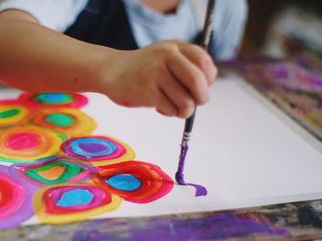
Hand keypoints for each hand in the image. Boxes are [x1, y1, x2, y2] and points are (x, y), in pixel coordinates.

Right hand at [99, 40, 217, 117]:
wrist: (111, 70)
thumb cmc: (145, 69)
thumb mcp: (167, 58)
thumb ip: (189, 67)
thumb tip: (206, 91)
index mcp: (175, 47)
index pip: (204, 62)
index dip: (209, 79)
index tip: (201, 87)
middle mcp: (166, 55)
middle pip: (197, 80)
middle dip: (202, 97)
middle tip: (196, 103)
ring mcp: (154, 72)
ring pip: (185, 100)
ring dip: (184, 110)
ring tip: (174, 107)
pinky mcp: (146, 90)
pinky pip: (169, 108)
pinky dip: (169, 112)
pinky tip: (160, 106)